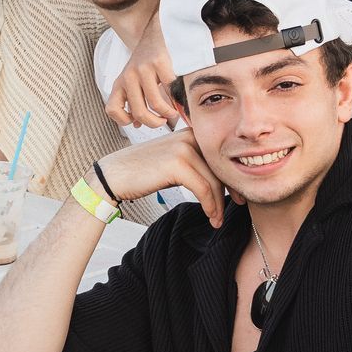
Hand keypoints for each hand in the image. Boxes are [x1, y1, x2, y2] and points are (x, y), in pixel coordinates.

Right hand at [93, 131, 225, 227]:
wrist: (113, 176)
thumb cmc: (141, 172)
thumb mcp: (172, 160)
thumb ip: (194, 162)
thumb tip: (220, 179)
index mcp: (190, 132)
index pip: (219, 156)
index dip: (231, 175)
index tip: (237, 194)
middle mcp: (188, 136)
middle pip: (219, 167)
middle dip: (231, 189)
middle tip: (238, 205)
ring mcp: (183, 148)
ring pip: (213, 180)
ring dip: (219, 204)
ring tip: (218, 219)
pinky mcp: (177, 164)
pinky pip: (203, 189)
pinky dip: (210, 205)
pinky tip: (210, 216)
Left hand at [107, 18, 179, 129]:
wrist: (158, 32)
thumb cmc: (148, 60)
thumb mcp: (135, 80)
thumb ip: (134, 100)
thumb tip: (138, 124)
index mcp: (120, 83)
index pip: (112, 109)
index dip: (124, 121)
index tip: (138, 122)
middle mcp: (128, 77)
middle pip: (138, 112)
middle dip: (154, 123)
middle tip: (163, 122)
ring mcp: (142, 69)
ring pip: (154, 103)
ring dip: (167, 114)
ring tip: (173, 113)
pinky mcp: (158, 62)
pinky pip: (170, 89)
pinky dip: (177, 99)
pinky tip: (180, 99)